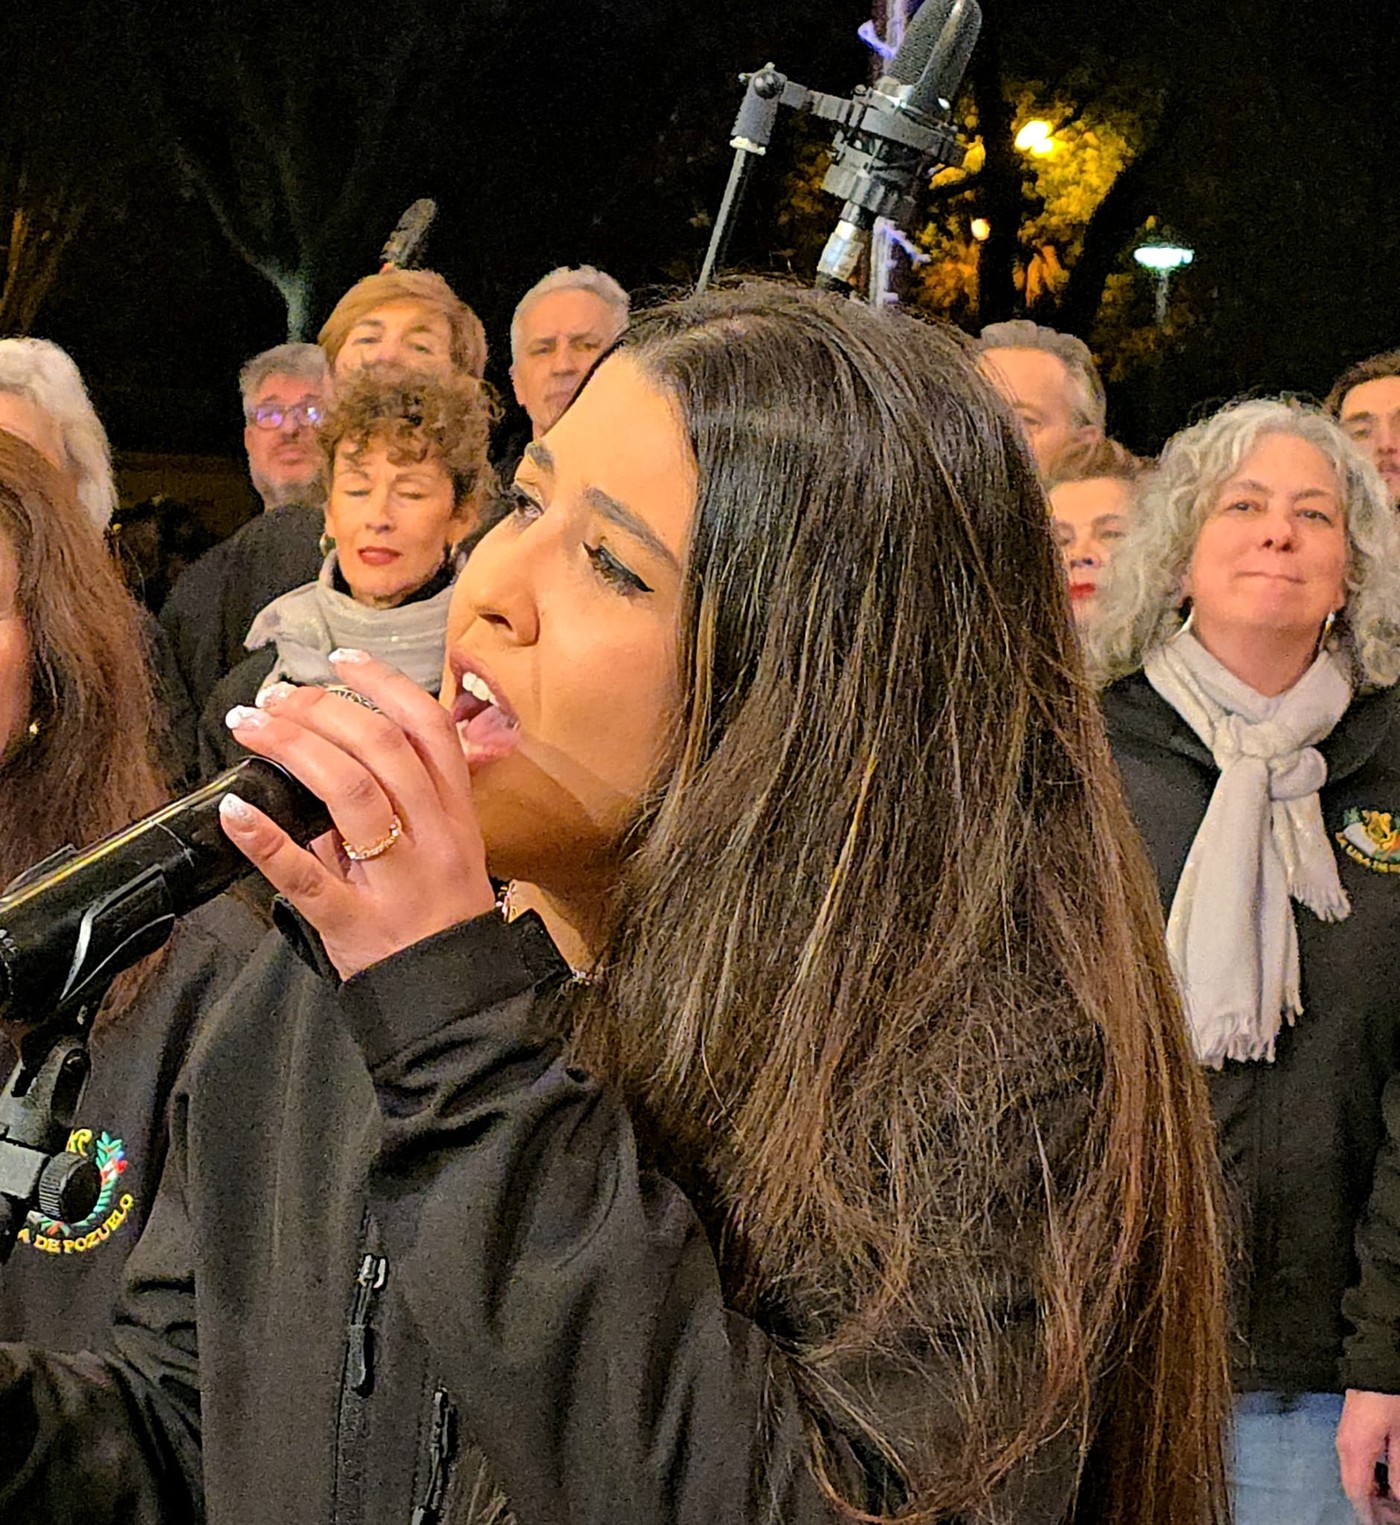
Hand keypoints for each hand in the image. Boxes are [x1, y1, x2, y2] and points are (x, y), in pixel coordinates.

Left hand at [218, 651, 496, 979]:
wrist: (454, 1002)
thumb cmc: (439, 921)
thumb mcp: (440, 852)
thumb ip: (396, 804)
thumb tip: (327, 750)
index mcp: (456, 816)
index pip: (431, 729)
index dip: (386, 683)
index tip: (341, 659)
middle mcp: (434, 840)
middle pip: (384, 749)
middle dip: (324, 709)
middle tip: (277, 699)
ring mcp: (398, 882)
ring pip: (352, 796)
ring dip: (294, 749)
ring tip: (250, 727)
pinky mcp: (356, 925)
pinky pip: (308, 877)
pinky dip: (266, 840)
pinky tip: (234, 811)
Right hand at [1338, 1389, 1399, 1522]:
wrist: (1375, 1359)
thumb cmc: (1391, 1399)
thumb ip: (1399, 1470)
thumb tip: (1398, 1498)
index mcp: (1354, 1450)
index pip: (1356, 1493)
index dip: (1372, 1514)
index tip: (1387, 1522)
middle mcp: (1343, 1444)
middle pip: (1353, 1485)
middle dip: (1373, 1503)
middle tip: (1394, 1511)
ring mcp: (1345, 1433)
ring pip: (1354, 1472)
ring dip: (1372, 1488)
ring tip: (1393, 1495)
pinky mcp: (1351, 1426)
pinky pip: (1356, 1458)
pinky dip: (1370, 1472)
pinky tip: (1387, 1473)